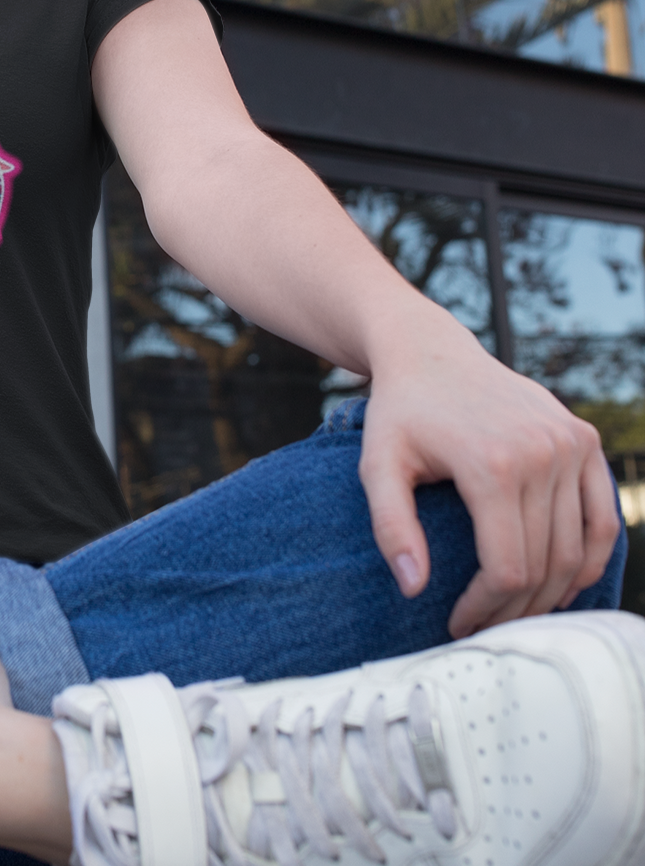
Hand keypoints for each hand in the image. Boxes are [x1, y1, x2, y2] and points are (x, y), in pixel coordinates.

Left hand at [358, 323, 619, 637]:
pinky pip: (602, 516)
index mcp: (492, 464)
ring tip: (516, 612)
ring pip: (576, 547)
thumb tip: (414, 589)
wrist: (428, 352)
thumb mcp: (377, 464)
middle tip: (486, 627)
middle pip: (544, 564)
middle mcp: (542, 453)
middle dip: (514, 609)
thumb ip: (391, 526)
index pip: (506, 567)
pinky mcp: (584, 437)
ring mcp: (570, 443)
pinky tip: (563, 583)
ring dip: (552, 592)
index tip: (457, 623)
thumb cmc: (399, 412)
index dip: (484, 608)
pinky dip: (591, 556)